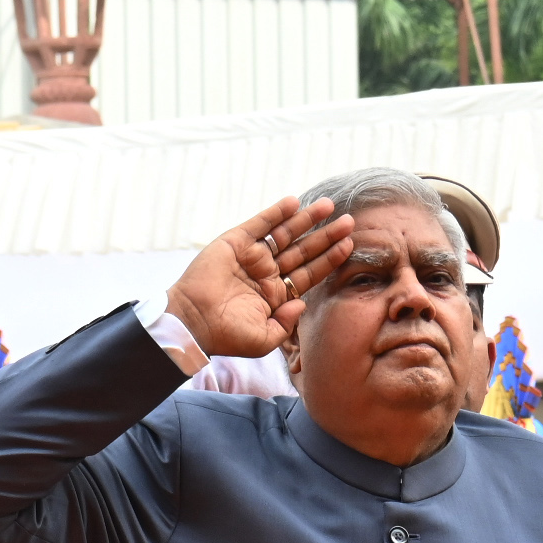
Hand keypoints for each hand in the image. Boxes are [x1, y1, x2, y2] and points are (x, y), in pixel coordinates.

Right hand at [160, 196, 353, 362]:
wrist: (192, 323)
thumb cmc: (225, 336)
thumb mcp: (263, 340)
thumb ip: (286, 325)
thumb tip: (302, 304)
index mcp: (275, 296)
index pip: (309, 273)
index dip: (329, 259)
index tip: (349, 245)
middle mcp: (266, 274)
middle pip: (303, 250)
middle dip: (325, 236)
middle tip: (349, 221)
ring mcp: (252, 256)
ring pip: (286, 234)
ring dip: (306, 219)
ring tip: (328, 205)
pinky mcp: (235, 243)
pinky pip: (260, 224)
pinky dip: (276, 213)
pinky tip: (294, 202)